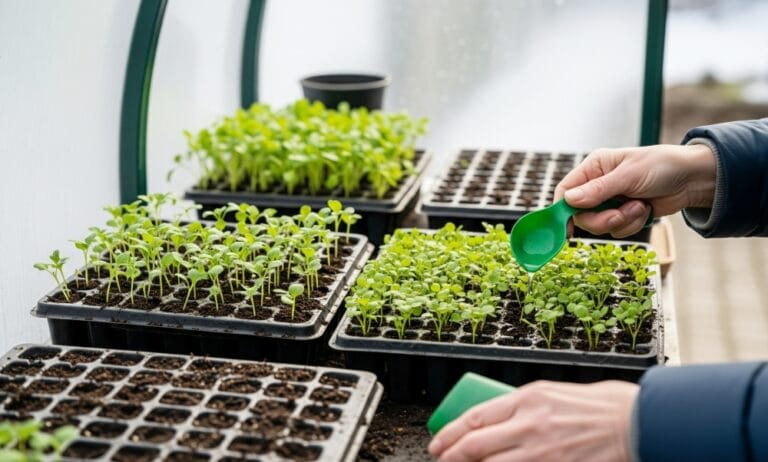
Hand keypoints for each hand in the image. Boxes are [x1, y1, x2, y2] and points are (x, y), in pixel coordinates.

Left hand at [428, 380, 637, 461]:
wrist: (634, 422)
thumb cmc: (597, 405)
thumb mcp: (550, 393)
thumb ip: (521, 405)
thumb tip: (493, 418)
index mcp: (526, 399)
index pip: (473, 418)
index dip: (448, 434)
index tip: (438, 442)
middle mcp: (529, 426)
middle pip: (474, 446)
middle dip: (450, 457)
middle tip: (440, 460)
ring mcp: (540, 452)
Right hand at [554, 144, 715, 237]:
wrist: (693, 179)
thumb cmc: (662, 166)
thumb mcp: (628, 176)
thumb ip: (598, 190)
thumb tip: (569, 200)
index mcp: (594, 167)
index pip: (566, 190)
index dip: (563, 210)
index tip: (567, 228)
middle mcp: (598, 185)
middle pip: (581, 214)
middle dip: (601, 219)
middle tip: (618, 216)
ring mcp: (611, 201)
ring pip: (600, 225)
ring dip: (621, 221)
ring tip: (639, 206)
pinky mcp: (624, 215)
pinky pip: (617, 230)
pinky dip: (632, 224)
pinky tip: (645, 209)